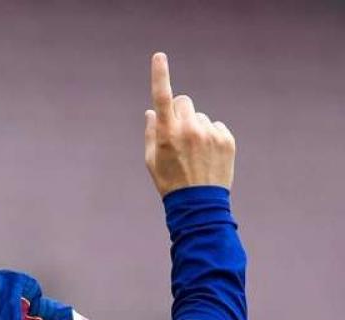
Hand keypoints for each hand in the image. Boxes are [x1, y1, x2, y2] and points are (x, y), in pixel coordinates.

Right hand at [144, 53, 234, 196]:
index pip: (162, 98)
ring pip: (201, 116)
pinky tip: (208, 155)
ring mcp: (210, 133)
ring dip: (196, 127)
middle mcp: (190, 129)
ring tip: (196, 152)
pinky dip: (212, 136)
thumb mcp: (152, 159)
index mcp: (167, 133)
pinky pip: (217, 126)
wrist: (198, 204)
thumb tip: (152, 112)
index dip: (160, 75)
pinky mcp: (227, 139)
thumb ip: (151, 132)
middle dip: (179, 112)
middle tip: (179, 133)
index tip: (159, 56)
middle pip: (184, 101)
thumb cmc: (169, 181)